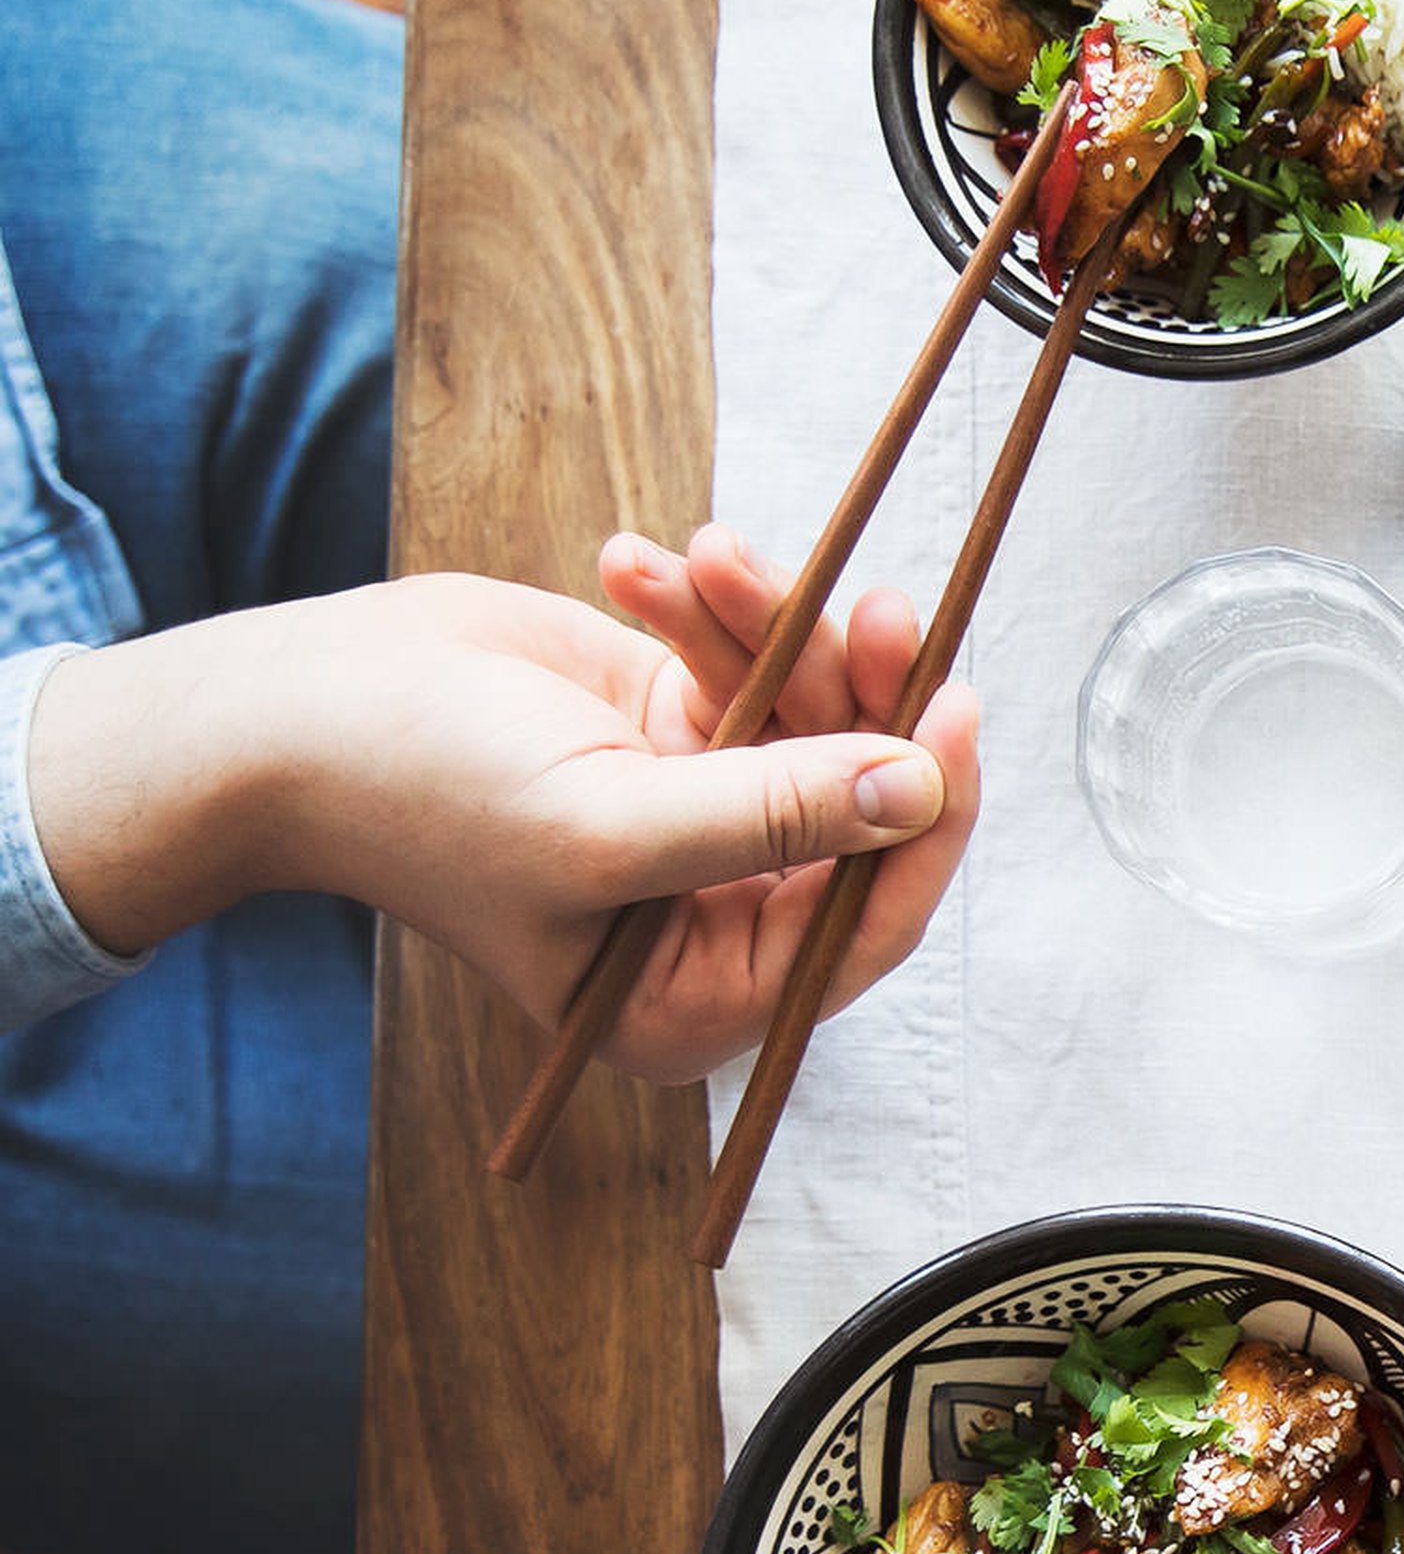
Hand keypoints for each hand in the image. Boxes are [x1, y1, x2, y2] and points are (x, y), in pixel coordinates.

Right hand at [26, 524, 981, 1083]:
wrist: (300, 701)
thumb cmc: (420, 791)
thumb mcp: (606, 822)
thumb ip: (772, 816)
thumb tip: (917, 791)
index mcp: (699, 993)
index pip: (867, 920)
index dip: (929, 816)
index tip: (953, 707)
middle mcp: (719, 914)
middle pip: (865, 803)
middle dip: (861, 691)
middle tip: (868, 604)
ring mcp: (708, 815)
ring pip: (821, 712)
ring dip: (776, 623)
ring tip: (703, 560)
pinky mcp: (682, 727)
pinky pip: (754, 657)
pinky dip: (714, 602)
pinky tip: (633, 570)